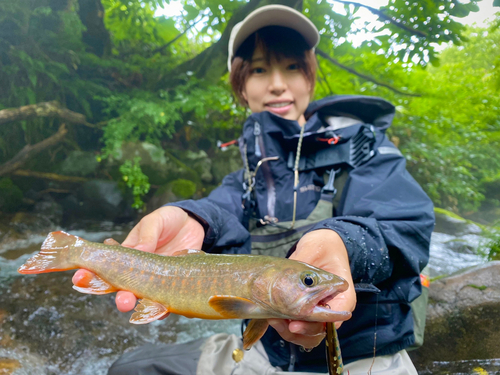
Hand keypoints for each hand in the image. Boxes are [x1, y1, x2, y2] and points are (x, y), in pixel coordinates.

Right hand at [72, 206, 204, 311]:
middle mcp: (137, 272)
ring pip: (142, 299)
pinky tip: (163, 311)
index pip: (103, 267)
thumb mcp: (155, 221)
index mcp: (125, 254)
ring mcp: (155, 281)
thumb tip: (140, 250)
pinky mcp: (172, 286)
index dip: (90, 275)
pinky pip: (166, 302)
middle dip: (120, 297)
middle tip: (122, 301)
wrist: (192, 224)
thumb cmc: (167, 221)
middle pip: (123, 289)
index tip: (80, 278)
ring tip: (138, 307)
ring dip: (139, 306)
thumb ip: (147, 235)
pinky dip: (163, 309)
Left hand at [268, 229, 355, 349]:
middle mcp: (332, 307)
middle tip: (286, 324)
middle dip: (302, 331)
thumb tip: (292, 269)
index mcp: (342, 295)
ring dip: (291, 332)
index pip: (336, 318)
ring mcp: (318, 311)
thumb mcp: (315, 248)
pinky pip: (298, 328)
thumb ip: (304, 258)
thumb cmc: (324, 246)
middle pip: (321, 331)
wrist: (321, 245)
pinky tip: (273, 317)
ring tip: (275, 320)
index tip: (298, 322)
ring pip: (308, 335)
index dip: (318, 324)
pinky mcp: (305, 311)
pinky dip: (286, 328)